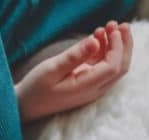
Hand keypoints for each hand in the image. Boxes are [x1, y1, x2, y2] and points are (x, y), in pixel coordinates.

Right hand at [15, 21, 132, 122]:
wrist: (25, 106)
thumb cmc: (35, 89)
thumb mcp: (51, 70)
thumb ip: (74, 56)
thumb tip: (95, 41)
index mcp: (86, 88)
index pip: (113, 66)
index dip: (117, 46)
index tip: (112, 29)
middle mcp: (94, 91)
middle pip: (121, 67)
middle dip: (124, 45)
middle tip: (121, 24)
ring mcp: (92, 89)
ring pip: (114, 67)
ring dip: (115, 47)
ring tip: (107, 27)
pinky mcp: (87, 84)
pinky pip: (103, 67)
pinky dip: (104, 52)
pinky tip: (98, 38)